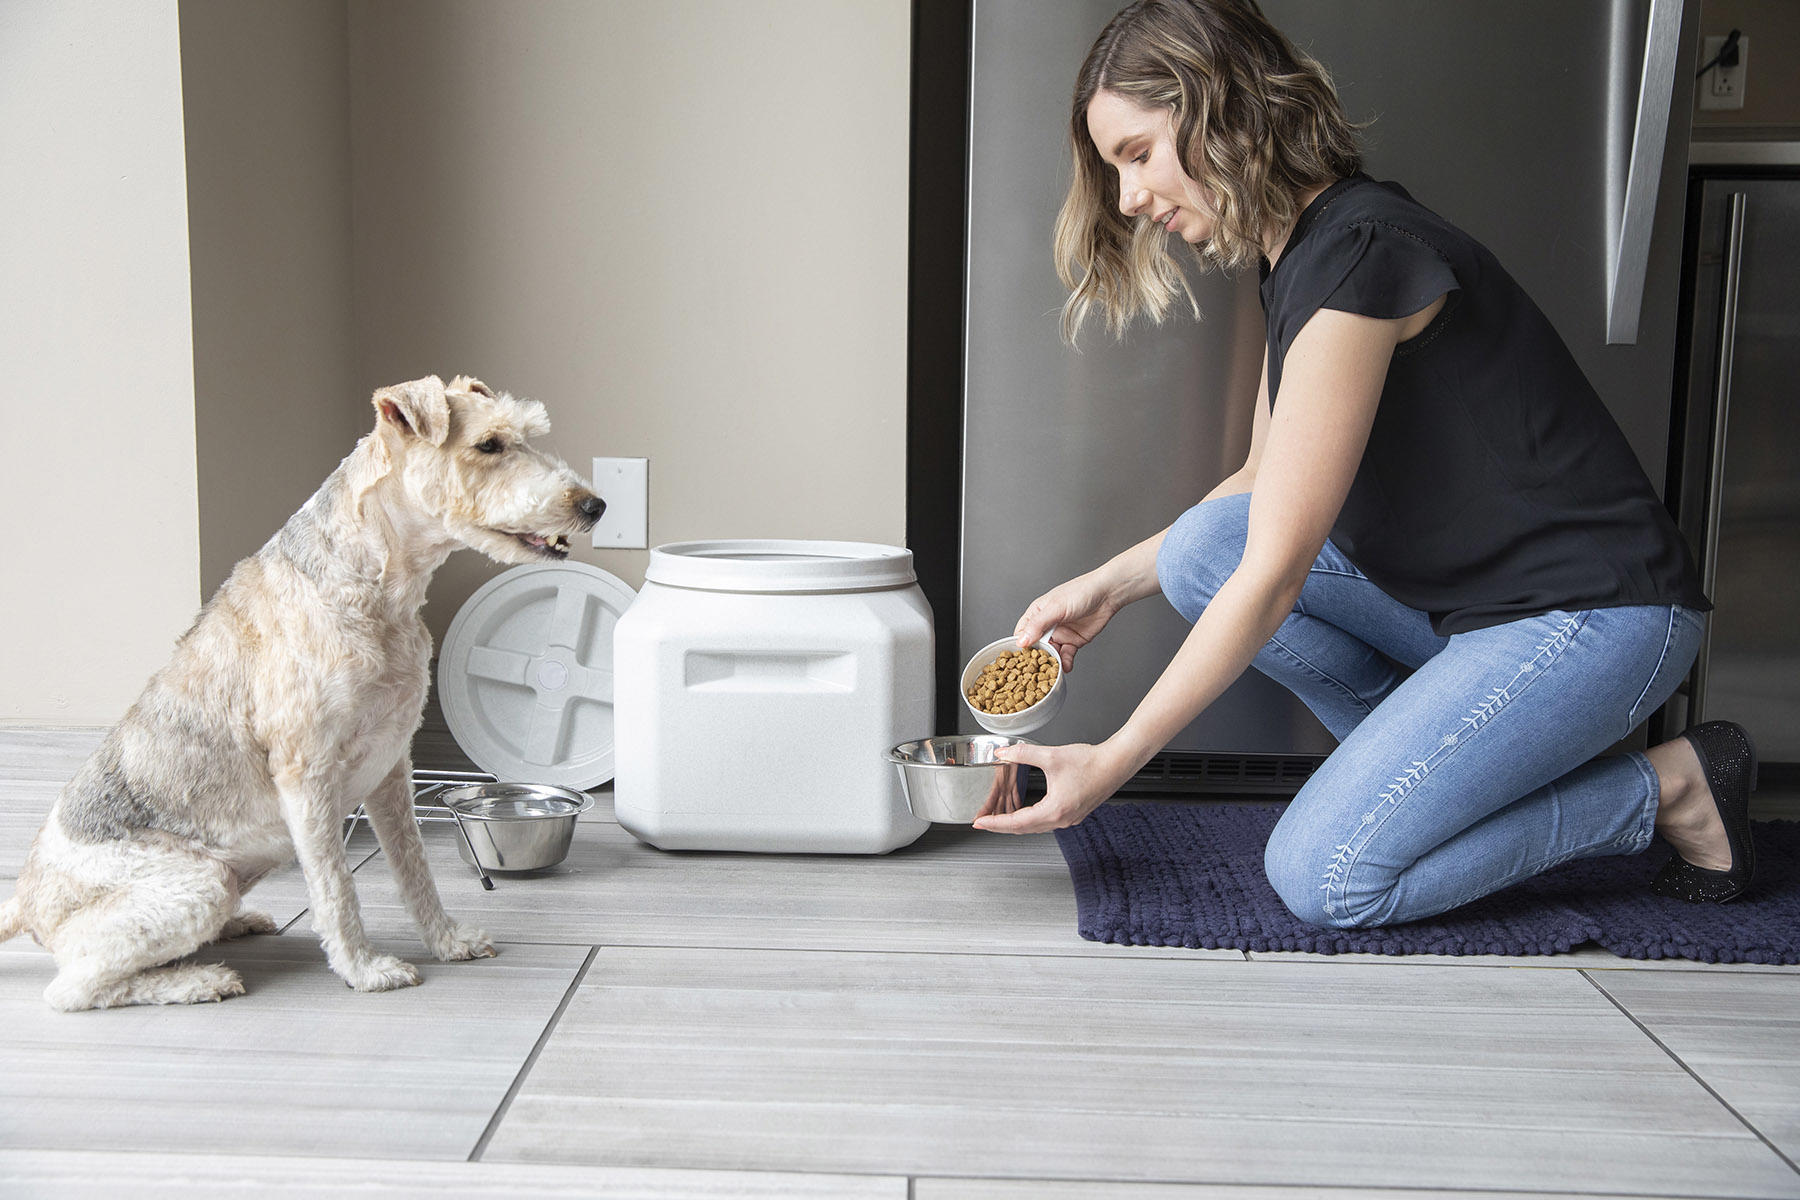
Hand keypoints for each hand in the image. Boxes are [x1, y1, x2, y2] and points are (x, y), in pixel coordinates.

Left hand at [971, 741, 1130, 834]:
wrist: (1116, 763)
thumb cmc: (1090, 762)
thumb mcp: (1051, 756)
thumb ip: (1023, 754)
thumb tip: (1003, 753)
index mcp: (1054, 810)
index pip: (1016, 823)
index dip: (995, 823)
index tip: (980, 823)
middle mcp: (1062, 819)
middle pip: (1024, 829)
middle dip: (1001, 825)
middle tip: (984, 821)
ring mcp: (1069, 819)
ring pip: (1035, 827)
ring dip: (1016, 823)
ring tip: (999, 817)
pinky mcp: (1074, 814)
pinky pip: (1046, 822)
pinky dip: (1031, 819)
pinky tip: (1025, 811)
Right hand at [1014, 573, 1118, 674]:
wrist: (1107, 595)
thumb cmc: (1080, 592)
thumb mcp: (1055, 608)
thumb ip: (1037, 625)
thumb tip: (1021, 641)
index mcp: (1037, 613)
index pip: (1022, 632)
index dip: (1020, 646)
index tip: (1019, 658)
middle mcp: (1047, 625)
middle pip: (1036, 646)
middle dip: (1035, 659)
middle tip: (1034, 671)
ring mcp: (1060, 634)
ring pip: (1051, 653)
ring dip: (1050, 663)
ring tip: (1051, 671)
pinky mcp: (1073, 642)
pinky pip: (1066, 655)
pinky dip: (1065, 663)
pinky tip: (1065, 667)